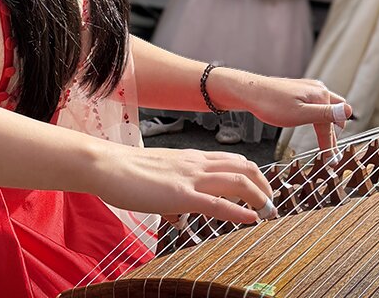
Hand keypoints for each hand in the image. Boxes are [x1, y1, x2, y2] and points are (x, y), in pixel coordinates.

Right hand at [89, 143, 273, 224]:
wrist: (106, 165)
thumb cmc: (126, 172)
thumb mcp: (157, 181)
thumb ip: (172, 198)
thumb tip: (178, 218)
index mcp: (192, 158)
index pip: (233, 161)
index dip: (254, 175)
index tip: (263, 191)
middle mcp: (196, 164)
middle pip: (244, 167)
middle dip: (264, 185)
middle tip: (272, 204)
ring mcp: (190, 178)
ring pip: (238, 181)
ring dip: (259, 198)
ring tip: (268, 213)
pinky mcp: (180, 195)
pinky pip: (216, 203)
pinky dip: (238, 211)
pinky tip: (251, 219)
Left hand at [216, 69, 351, 156]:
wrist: (249, 91)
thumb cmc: (270, 104)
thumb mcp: (300, 114)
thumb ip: (325, 115)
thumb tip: (349, 110)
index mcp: (321, 95)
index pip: (331, 125)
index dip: (331, 145)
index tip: (331, 162)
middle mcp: (318, 89)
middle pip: (335, 115)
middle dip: (335, 134)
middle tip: (332, 154)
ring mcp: (309, 88)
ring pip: (327, 109)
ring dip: (328, 125)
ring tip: (327, 143)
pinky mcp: (300, 90)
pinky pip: (317, 105)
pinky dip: (319, 118)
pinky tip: (314, 124)